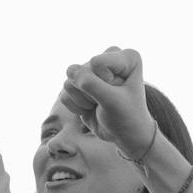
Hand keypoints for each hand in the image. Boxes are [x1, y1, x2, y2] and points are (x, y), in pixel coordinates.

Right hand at [63, 48, 192, 191]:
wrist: (126, 135)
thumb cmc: (127, 117)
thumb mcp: (112, 101)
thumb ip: (91, 83)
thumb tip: (70, 70)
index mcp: (126, 57)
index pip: (97, 63)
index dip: (105, 82)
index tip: (119, 93)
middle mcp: (109, 58)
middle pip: (82, 71)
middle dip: (92, 92)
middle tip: (109, 101)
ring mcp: (92, 70)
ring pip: (70, 81)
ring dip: (84, 100)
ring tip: (101, 105)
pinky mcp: (79, 84)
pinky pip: (64, 93)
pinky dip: (76, 106)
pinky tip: (91, 108)